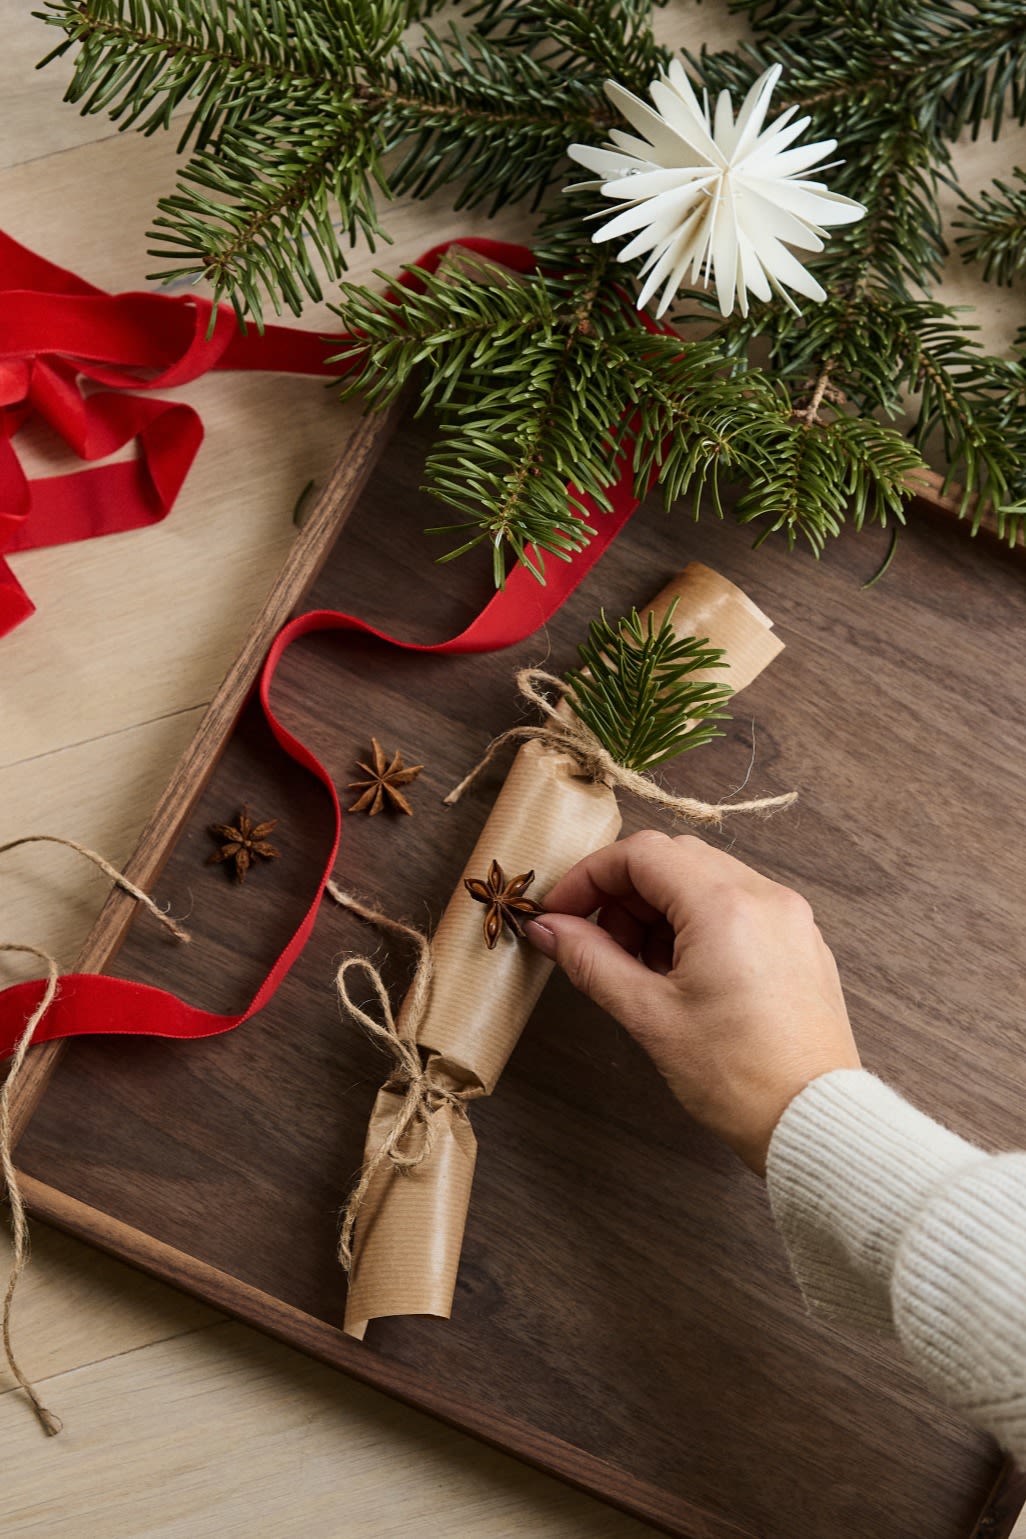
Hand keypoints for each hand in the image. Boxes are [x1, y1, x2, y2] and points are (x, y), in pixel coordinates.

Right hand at [525, 830, 859, 1174]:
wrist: (813, 1123)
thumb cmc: (736, 1076)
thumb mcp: (649, 1016)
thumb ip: (591, 960)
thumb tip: (549, 928)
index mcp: (725, 905)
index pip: (642, 854)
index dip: (590, 876)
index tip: (562, 913)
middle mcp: (765, 896)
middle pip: (675, 859)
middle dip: (625, 894)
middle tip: (600, 944)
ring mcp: (790, 917)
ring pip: (707, 879)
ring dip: (661, 909)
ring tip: (644, 969)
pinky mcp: (801, 941)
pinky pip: (739, 905)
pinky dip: (699, 923)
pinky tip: (684, 975)